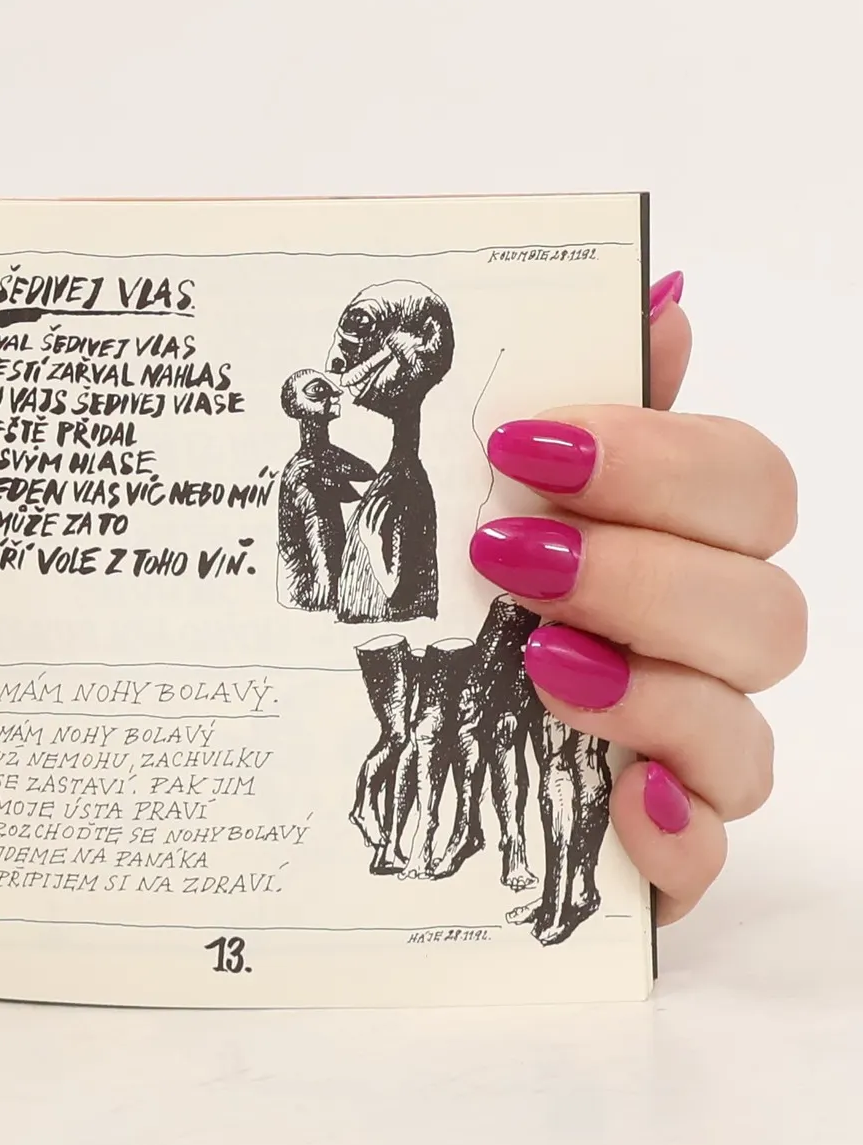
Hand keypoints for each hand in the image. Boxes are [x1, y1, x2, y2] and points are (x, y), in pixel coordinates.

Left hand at [469, 274, 805, 922]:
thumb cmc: (441, 573)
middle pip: (764, 607)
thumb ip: (573, 382)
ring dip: (648, 692)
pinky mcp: (655, 844)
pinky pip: (710, 852)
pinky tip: (620, 799)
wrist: (378, 724)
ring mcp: (687, 749)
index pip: (747, 481)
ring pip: (746, 728)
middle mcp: (701, 639)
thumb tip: (658, 292)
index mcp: (674, 535)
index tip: (530, 441)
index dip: (657, 458)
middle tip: (509, 554)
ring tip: (537, 666)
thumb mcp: (472, 470)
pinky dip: (674, 831)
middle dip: (640, 574)